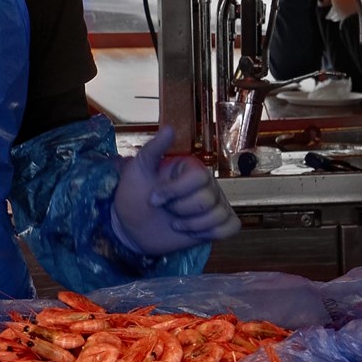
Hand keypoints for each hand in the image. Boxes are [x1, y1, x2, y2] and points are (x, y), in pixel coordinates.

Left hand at [111, 126, 235, 256]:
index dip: (176, 191)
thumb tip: (170, 129)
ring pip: (219, 214)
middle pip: (208, 199)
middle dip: (181, 210)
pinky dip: (212, 232)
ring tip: (176, 224)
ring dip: (192, 224)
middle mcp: (206, 185)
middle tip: (167, 211)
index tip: (155, 198)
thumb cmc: (133, 195)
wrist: (130, 227)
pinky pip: (231, 227)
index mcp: (191, 169)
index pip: (199, 177)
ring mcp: (213, 205)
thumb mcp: (138, 170)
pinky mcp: (215, 225)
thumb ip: (154, 149)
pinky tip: (193, 233)